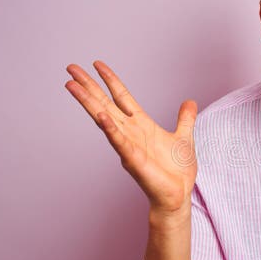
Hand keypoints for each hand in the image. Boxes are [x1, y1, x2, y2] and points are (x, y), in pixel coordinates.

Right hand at [64, 60, 198, 215]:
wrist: (178, 195)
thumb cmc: (177, 171)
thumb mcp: (184, 137)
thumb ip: (185, 119)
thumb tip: (190, 102)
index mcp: (142, 124)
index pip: (121, 96)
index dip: (110, 80)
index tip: (96, 64)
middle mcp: (131, 132)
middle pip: (105, 103)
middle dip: (88, 86)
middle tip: (70, 69)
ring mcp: (129, 145)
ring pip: (104, 118)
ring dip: (88, 102)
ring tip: (72, 86)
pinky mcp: (133, 160)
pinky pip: (119, 142)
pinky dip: (110, 129)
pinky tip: (101, 116)